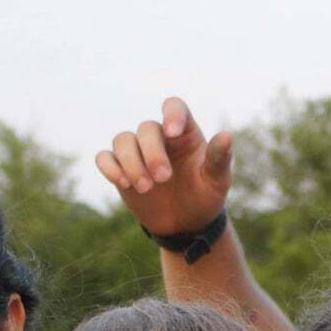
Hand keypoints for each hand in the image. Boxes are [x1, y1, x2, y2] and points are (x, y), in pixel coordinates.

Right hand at [95, 96, 233, 235]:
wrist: (187, 223)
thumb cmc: (205, 196)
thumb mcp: (217, 180)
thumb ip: (219, 158)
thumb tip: (226, 135)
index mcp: (184, 133)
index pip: (174, 107)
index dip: (171, 114)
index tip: (172, 133)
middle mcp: (159, 137)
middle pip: (146, 128)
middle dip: (152, 153)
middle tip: (163, 179)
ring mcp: (137, 152)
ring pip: (122, 140)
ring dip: (130, 162)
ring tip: (146, 188)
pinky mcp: (121, 169)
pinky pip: (104, 157)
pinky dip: (109, 167)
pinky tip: (124, 183)